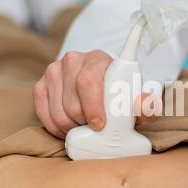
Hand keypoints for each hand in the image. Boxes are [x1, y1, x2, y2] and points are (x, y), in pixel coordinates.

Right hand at [34, 50, 158, 138]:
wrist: (102, 87)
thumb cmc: (119, 94)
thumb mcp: (135, 99)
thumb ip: (145, 104)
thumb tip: (146, 104)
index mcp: (98, 59)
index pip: (88, 82)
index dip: (92, 107)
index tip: (99, 124)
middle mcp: (73, 60)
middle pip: (72, 101)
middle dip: (83, 122)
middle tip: (95, 128)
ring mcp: (54, 71)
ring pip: (58, 111)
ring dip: (70, 127)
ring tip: (83, 127)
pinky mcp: (41, 84)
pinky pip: (42, 112)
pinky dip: (55, 126)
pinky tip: (68, 128)